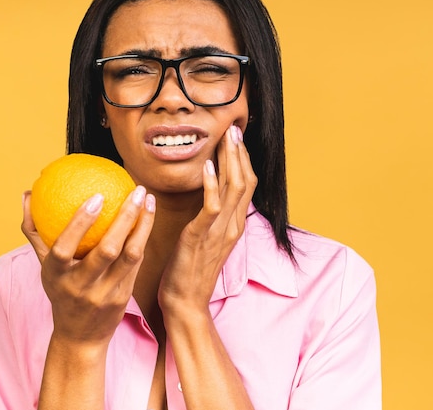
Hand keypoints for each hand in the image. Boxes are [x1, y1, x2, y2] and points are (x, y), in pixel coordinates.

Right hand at [22, 185, 155, 346]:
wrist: (80, 336)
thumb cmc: (60, 290)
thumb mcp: (44, 265)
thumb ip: (35, 230)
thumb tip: (28, 194)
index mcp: (56, 276)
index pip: (64, 248)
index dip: (80, 223)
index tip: (97, 196)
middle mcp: (81, 286)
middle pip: (106, 250)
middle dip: (126, 218)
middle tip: (137, 189)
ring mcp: (105, 293)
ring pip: (130, 256)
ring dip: (144, 225)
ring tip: (148, 199)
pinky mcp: (124, 296)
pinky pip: (137, 262)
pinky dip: (143, 238)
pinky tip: (148, 217)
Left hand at [158, 125, 256, 315]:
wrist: (186, 302)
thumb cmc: (190, 271)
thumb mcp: (206, 240)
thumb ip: (210, 218)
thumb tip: (207, 198)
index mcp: (234, 225)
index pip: (246, 185)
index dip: (243, 160)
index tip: (236, 139)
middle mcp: (233, 225)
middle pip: (245, 181)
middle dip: (240, 154)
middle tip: (233, 129)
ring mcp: (220, 231)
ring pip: (234, 188)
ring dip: (230, 161)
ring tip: (225, 139)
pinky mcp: (202, 237)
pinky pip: (212, 206)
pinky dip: (211, 184)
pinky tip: (206, 167)